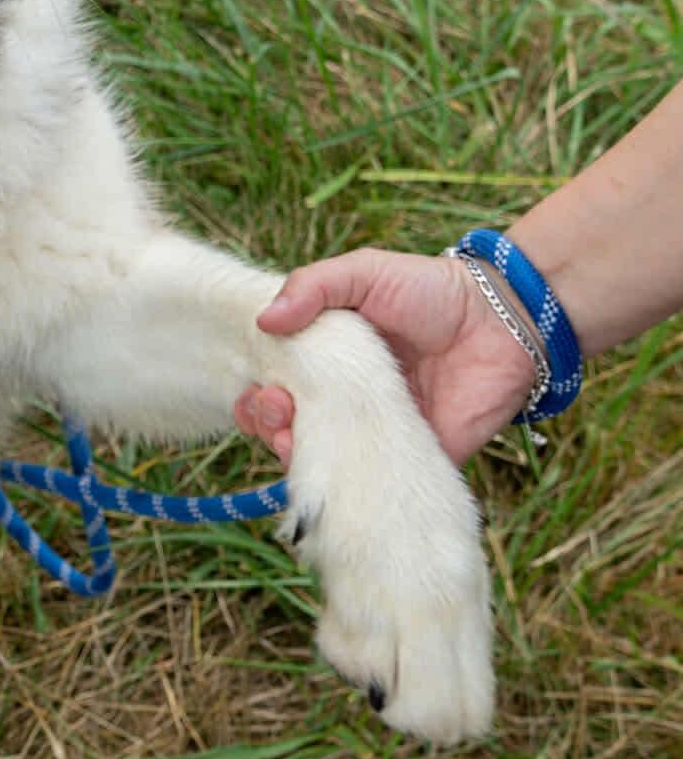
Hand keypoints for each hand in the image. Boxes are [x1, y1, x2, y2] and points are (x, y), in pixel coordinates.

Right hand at [234, 249, 539, 467]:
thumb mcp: (365, 273)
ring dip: (292, 454)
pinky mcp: (409, 461)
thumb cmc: (432, 291)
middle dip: (265, 423)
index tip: (259, 385)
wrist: (504, 321)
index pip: (273, 385)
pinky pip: (370, 486)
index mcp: (327, 359)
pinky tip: (336, 466)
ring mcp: (375, 433)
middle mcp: (344, 401)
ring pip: (318, 460)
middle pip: (284, 427)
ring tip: (293, 436)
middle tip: (278, 406)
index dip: (255, 394)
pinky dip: (346, 485)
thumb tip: (263, 321)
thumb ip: (312, 286)